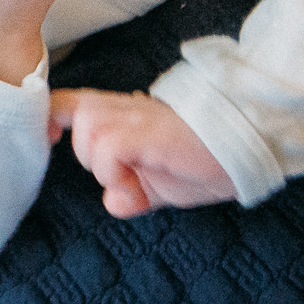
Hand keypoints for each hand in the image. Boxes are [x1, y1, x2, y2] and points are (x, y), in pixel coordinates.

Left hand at [49, 90, 236, 217]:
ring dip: (102, 167)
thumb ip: (133, 191)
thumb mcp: (162, 184)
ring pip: (87, 132)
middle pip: (73, 115)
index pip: (71, 100)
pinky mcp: (147, 131)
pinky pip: (107, 148)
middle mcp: (126, 108)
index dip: (51, 117)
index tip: (52, 138)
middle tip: (125, 180)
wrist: (252, 144)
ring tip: (134, 182)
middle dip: (87, 157)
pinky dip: (114, 173)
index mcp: (125, 114)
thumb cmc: (210, 160)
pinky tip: (137, 188)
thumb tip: (112, 203)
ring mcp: (137, 117)